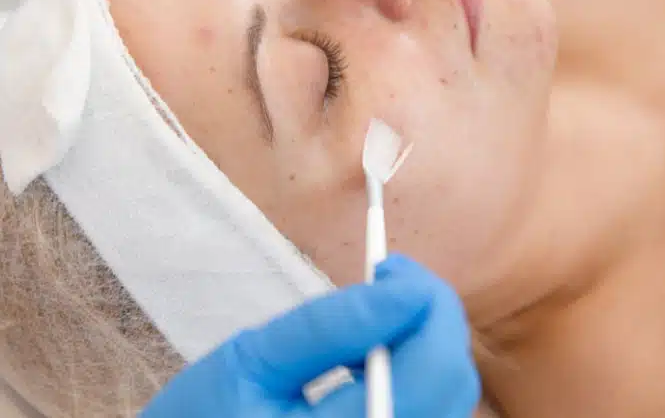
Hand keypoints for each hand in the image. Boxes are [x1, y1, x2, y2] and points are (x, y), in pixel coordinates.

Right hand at [141, 255, 480, 417]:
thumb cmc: (204, 415)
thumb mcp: (252, 360)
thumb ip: (328, 327)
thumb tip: (400, 289)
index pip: (432, 371)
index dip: (428, 304)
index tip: (390, 267)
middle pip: (453, 384)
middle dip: (431, 316)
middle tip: (387, 280)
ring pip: (450, 396)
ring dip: (423, 341)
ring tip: (371, 319)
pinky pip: (431, 409)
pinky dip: (414, 369)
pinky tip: (371, 357)